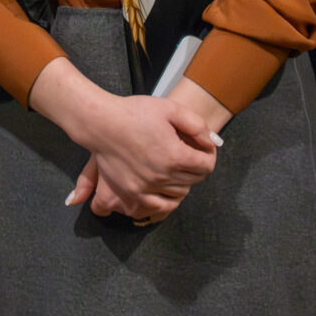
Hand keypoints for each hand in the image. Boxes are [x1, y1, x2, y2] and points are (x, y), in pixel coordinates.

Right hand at [30, 58, 217, 225]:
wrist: (102, 123)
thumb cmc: (135, 112)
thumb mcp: (171, 109)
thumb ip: (197, 126)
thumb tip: (213, 143)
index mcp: (175, 155)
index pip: (206, 166)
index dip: (208, 155)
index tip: (202, 149)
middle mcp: (162, 176)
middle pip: (194, 181)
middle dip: (196, 168)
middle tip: (188, 156)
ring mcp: (146, 188)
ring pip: (178, 194)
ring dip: (182, 183)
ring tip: (175, 168)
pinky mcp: (132, 194)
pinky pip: (158, 206)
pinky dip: (166, 200)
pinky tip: (164, 188)